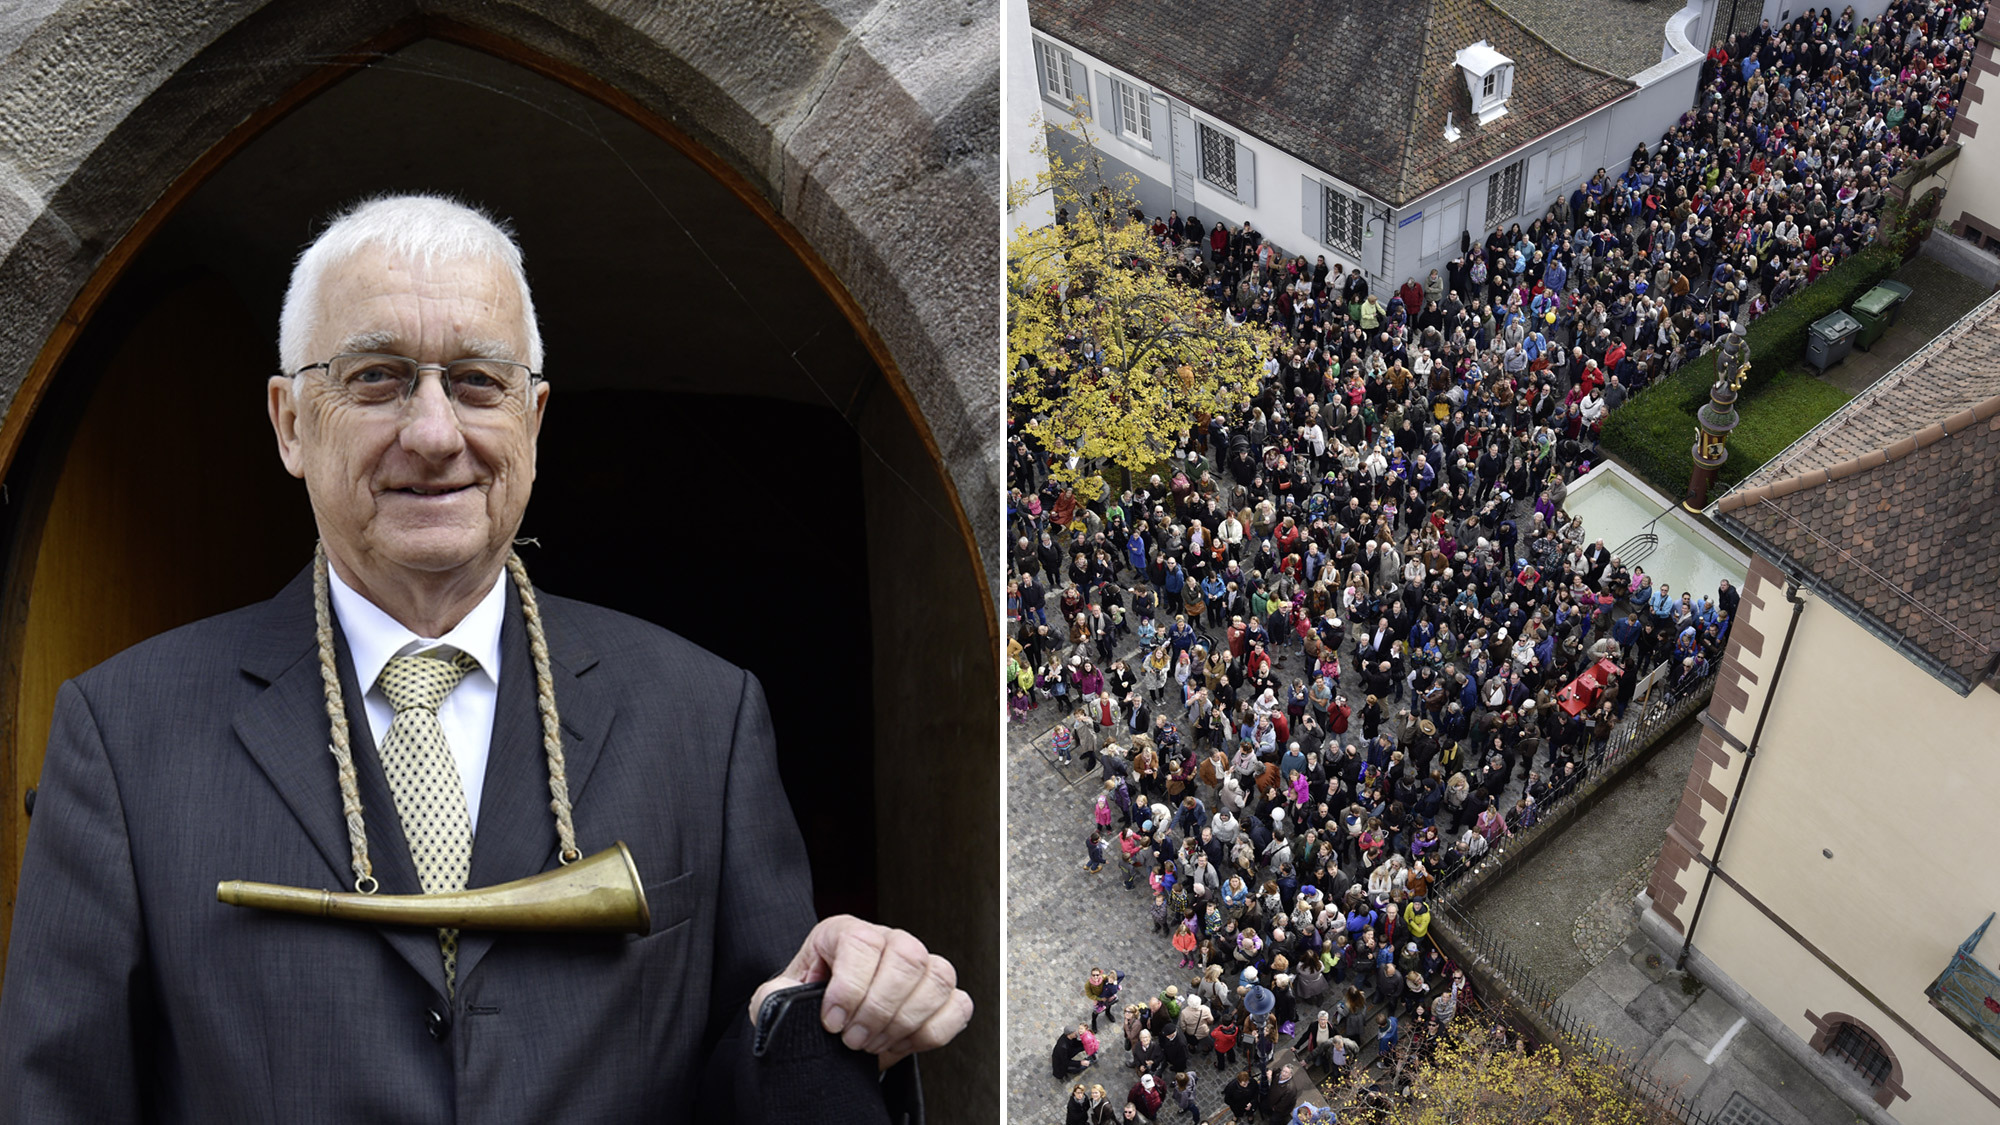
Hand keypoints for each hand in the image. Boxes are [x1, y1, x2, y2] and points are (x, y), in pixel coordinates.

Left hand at [749, 915, 971, 1069]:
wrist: (828, 1031)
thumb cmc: (805, 1008)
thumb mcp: (778, 1000)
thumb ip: (774, 995)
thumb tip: (785, 998)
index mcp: (845, 932)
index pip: (862, 943)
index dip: (849, 987)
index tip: (833, 1022)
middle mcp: (888, 940)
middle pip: (907, 957)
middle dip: (879, 1010)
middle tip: (855, 1039)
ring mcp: (921, 965)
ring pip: (938, 978)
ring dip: (905, 1022)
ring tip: (875, 1043)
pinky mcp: (941, 994)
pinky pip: (959, 1005)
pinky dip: (933, 1032)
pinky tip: (902, 1042)